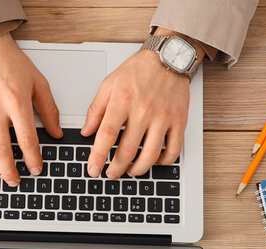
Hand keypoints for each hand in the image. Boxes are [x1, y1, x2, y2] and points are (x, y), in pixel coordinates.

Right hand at [0, 33, 61, 186]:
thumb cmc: (12, 64)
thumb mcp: (39, 83)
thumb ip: (49, 110)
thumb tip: (57, 133)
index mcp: (16, 102)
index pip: (27, 140)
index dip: (32, 159)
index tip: (36, 169)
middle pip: (1, 150)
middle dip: (9, 171)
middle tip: (15, 180)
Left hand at [83, 32, 190, 178]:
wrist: (169, 57)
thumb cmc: (138, 70)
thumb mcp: (109, 85)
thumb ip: (96, 110)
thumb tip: (86, 132)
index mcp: (122, 101)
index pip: (106, 136)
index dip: (98, 156)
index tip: (93, 170)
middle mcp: (143, 111)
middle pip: (127, 150)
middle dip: (116, 168)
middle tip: (110, 174)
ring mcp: (163, 117)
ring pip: (150, 155)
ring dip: (138, 169)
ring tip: (130, 171)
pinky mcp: (179, 121)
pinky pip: (173, 149)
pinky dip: (163, 161)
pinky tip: (154, 161)